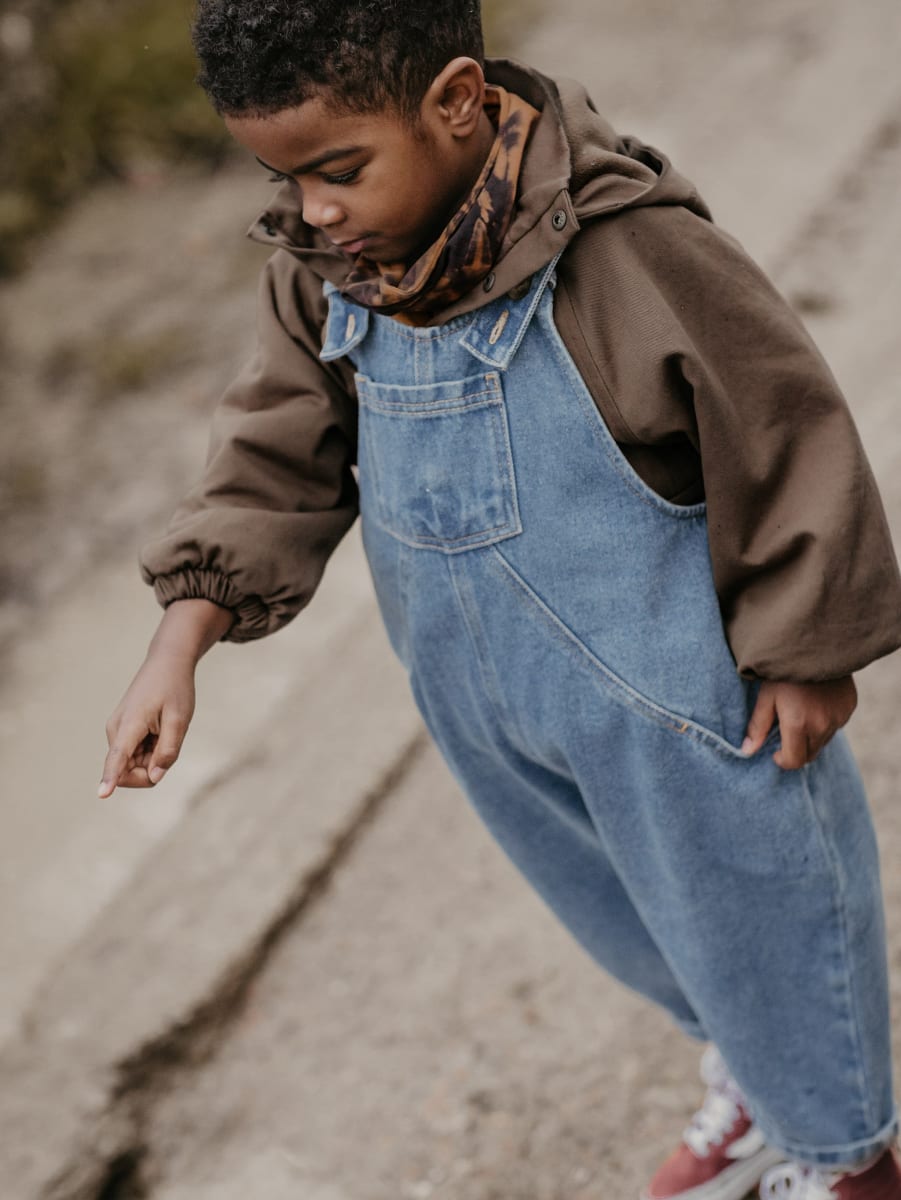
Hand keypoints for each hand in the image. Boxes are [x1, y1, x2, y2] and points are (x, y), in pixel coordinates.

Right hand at [99, 648, 196, 796]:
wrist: (166, 663)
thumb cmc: (175, 689)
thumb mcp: (180, 719)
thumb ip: (168, 750)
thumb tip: (154, 777)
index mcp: (129, 725)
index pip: (118, 757)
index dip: (110, 778)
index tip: (102, 795)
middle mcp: (116, 731)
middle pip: (129, 772)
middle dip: (152, 768)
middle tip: (169, 742)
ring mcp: (117, 732)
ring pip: (133, 765)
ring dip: (153, 758)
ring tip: (163, 730)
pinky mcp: (121, 733)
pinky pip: (134, 756)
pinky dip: (150, 751)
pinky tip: (158, 730)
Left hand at [742, 676, 856, 769]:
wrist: (815, 645)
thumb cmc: (783, 671)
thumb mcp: (766, 697)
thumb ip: (758, 726)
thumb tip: (747, 751)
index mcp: (798, 724)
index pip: (795, 761)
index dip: (783, 760)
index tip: (775, 752)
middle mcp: (822, 725)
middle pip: (810, 754)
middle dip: (796, 750)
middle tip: (786, 734)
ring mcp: (838, 717)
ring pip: (823, 741)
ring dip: (811, 737)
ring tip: (800, 715)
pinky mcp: (849, 708)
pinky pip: (836, 726)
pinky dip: (825, 723)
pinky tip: (816, 705)